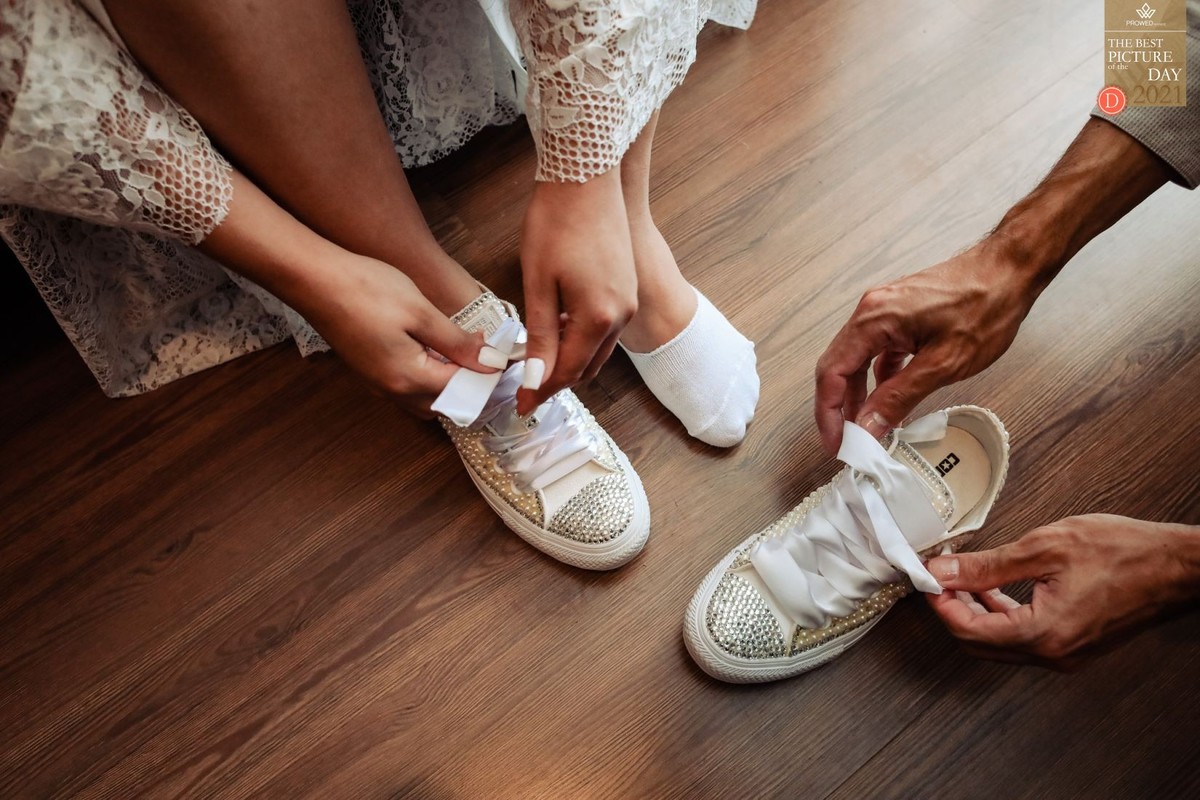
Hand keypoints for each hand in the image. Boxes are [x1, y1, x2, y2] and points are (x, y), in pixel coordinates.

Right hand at [300, 254, 493, 416]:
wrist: (314, 279)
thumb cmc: (367, 290)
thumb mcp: (421, 313)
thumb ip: (457, 343)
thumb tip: (489, 363)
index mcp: (409, 379)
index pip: (461, 391)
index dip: (485, 375)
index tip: (502, 356)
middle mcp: (392, 390)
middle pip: (442, 403)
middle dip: (467, 385)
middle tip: (483, 354)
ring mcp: (377, 383)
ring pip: (423, 397)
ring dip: (446, 381)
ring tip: (461, 349)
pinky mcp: (368, 371)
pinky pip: (406, 385)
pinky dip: (426, 374)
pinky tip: (432, 346)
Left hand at [517, 168, 637, 414]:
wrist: (586, 175)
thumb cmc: (555, 222)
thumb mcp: (538, 283)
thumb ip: (540, 335)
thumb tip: (536, 380)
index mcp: (598, 317)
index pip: (568, 371)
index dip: (542, 391)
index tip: (521, 407)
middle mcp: (621, 314)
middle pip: (588, 366)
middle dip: (557, 380)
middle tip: (526, 389)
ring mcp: (628, 300)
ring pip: (599, 349)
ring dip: (571, 359)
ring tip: (538, 360)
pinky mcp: (627, 286)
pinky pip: (606, 327)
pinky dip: (583, 338)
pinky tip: (558, 327)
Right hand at [814, 240, 1038, 454]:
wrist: (1010, 270)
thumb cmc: (986, 305)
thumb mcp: (943, 364)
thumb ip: (899, 397)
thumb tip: (868, 426)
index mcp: (874, 320)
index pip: (832, 373)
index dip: (828, 414)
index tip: (836, 443)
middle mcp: (871, 311)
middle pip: (837, 367)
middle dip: (837, 408)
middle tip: (847, 442)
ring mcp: (884, 311)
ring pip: (856, 360)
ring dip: (857, 394)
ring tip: (866, 426)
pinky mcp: (899, 316)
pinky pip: (875, 351)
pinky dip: (877, 379)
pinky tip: (888, 397)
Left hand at [925, 515, 1199, 670]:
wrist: (1177, 567)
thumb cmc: (1124, 552)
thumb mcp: (1045, 547)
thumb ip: (987, 565)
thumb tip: (942, 570)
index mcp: (1043, 634)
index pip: (967, 631)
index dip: (939, 603)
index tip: (927, 577)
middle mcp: (1052, 655)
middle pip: (978, 645)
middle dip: (952, 611)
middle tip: (939, 578)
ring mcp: (1065, 655)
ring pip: (1000, 645)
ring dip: (975, 615)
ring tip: (962, 580)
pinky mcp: (1073, 647)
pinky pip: (1023, 641)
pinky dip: (1002, 617)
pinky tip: (995, 591)